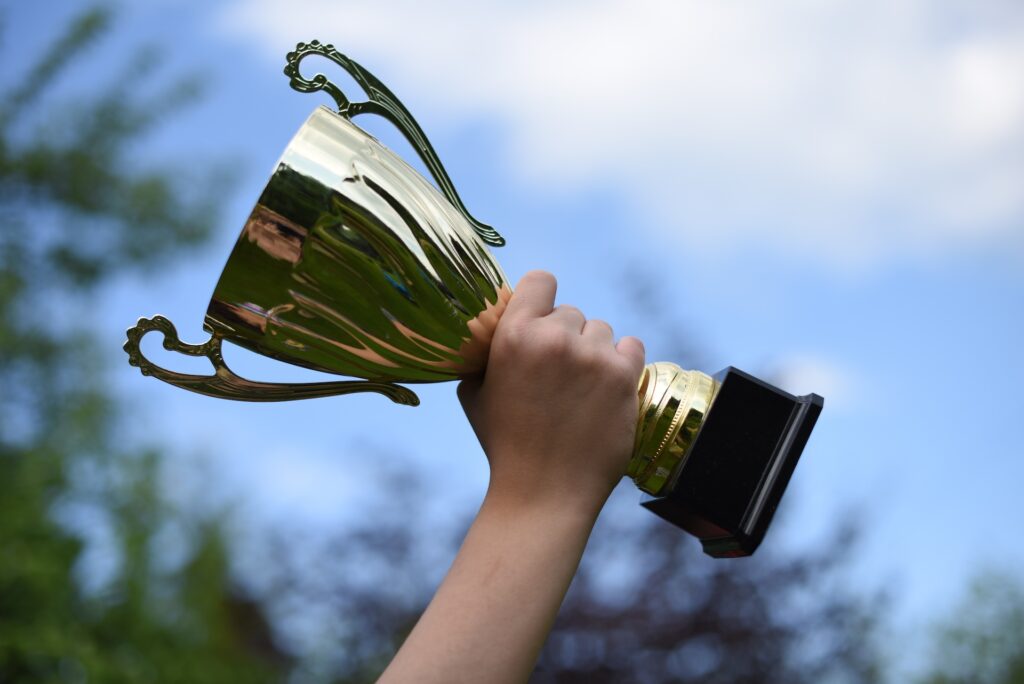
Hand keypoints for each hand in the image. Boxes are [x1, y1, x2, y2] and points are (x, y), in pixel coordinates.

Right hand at [458, 270, 645, 516]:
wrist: (543, 493)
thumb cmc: (505, 444)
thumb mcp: (475, 393)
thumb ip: (485, 352)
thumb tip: (493, 325)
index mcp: (513, 335)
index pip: (541, 280)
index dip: (542, 297)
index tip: (543, 318)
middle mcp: (555, 338)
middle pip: (571, 312)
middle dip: (565, 337)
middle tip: (558, 374)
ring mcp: (593, 356)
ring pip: (601, 330)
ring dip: (594, 352)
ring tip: (580, 388)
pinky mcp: (624, 377)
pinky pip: (632, 345)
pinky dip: (622, 361)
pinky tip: (607, 385)